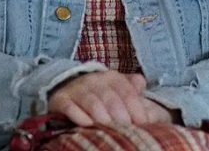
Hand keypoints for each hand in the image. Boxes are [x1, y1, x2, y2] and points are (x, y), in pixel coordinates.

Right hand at [47, 71, 172, 126]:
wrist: (68, 87)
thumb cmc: (101, 95)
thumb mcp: (119, 90)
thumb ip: (134, 93)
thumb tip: (147, 98)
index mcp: (113, 78)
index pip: (128, 93)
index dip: (137, 109)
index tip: (143, 124)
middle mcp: (95, 80)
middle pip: (111, 99)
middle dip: (121, 117)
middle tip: (126, 131)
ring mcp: (77, 89)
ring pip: (92, 103)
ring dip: (102, 117)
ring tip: (109, 129)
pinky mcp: (61, 99)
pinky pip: (70, 107)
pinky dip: (79, 116)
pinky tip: (87, 125)